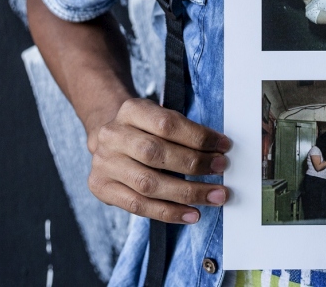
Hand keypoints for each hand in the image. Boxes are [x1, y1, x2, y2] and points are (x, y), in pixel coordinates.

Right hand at [88, 97, 231, 223]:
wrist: (109, 139)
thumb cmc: (145, 129)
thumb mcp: (159, 117)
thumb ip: (183, 130)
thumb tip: (219, 151)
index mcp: (131, 110)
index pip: (167, 124)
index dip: (198, 137)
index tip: (223, 146)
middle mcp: (113, 136)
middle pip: (156, 153)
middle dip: (194, 164)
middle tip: (221, 169)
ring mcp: (104, 163)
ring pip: (148, 184)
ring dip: (187, 193)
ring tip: (214, 196)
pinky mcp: (102, 188)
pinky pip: (138, 206)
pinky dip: (169, 213)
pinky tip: (192, 214)